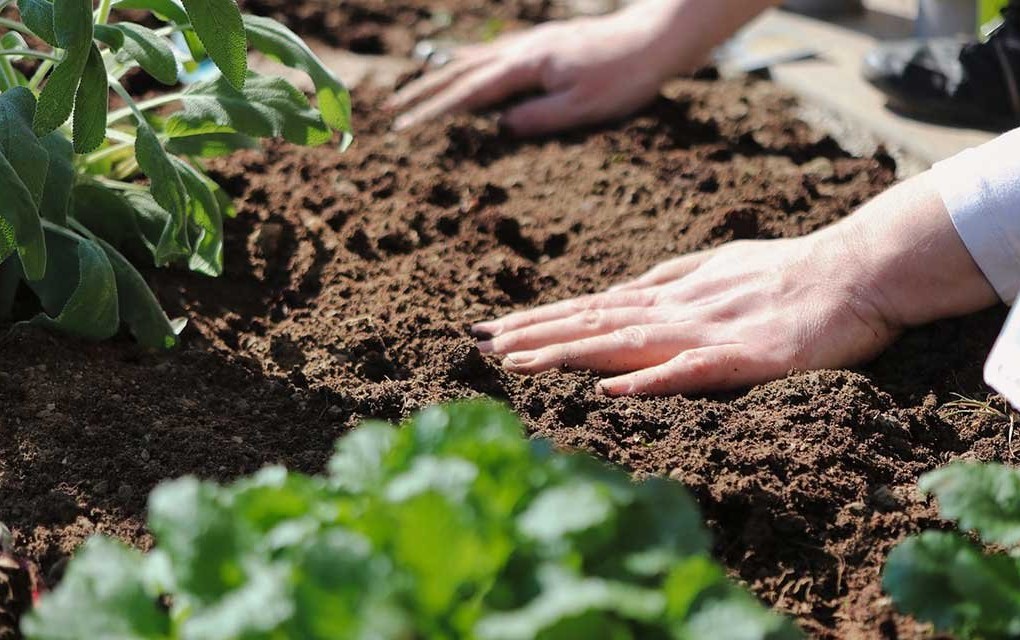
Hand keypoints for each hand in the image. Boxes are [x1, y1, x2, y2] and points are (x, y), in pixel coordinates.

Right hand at [387, 12, 682, 135]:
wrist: (655, 38)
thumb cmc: (624, 77)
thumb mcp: (583, 108)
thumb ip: (538, 118)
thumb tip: (499, 128)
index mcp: (527, 66)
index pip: (470, 93)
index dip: (435, 111)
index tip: (406, 127)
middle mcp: (523, 49)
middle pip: (461, 72)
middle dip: (424, 92)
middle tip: (391, 110)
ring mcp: (531, 43)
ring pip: (474, 59)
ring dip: (440, 76)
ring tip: (413, 91)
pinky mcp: (543, 43)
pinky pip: (493, 52)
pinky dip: (467, 61)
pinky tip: (461, 64)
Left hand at [472, 176, 998, 395]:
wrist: (858, 270)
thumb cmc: (789, 271)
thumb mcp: (717, 268)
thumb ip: (668, 280)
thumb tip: (621, 291)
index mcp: (670, 295)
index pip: (590, 308)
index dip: (538, 319)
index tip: (490, 330)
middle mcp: (677, 310)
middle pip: (593, 322)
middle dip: (533, 334)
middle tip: (477, 345)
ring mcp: (708, 332)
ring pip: (625, 342)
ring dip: (568, 352)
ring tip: (517, 363)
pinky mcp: (746, 357)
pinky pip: (691, 369)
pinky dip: (649, 379)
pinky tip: (609, 388)